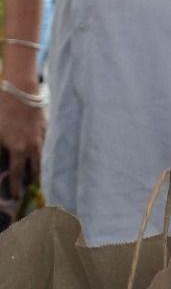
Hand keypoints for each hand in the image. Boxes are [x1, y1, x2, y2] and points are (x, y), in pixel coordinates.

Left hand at [0, 69, 44, 196]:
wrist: (20, 91)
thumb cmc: (2, 113)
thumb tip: (0, 167)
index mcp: (18, 149)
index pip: (18, 174)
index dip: (16, 187)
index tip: (16, 197)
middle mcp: (32, 145)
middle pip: (36, 168)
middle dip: (33, 180)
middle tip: (31, 189)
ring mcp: (42, 136)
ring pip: (43, 156)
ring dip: (40, 167)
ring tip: (38, 175)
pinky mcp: (46, 126)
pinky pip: (47, 143)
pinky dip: (44, 151)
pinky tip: (42, 152)